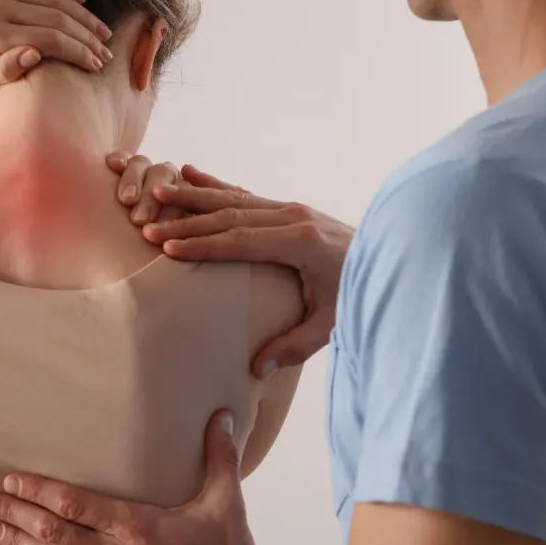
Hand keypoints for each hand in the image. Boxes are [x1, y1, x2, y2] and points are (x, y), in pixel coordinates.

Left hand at [0, 0, 112, 85]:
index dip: (78, 52)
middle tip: (105, 51)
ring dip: (81, 14)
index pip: (50, 40)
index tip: (96, 64)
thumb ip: (8, 70)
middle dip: (86, 36)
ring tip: (100, 31)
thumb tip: (37, 54)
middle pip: (56, 17)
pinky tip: (80, 1)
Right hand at [110, 158, 354, 369]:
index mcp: (300, 242)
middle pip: (230, 216)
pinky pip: (245, 194)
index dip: (202, 245)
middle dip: (187, 223)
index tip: (167, 249)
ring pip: (233, 199)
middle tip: (151, 229)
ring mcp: (291, 208)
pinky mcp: (289, 208)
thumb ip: (293, 347)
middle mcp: (294, 217)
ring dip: (194, 196)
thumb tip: (255, 371)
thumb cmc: (360, 292)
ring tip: (159, 191)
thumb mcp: (332, 325)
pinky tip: (190, 173)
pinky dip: (215, 184)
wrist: (394, 257)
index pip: (240, 241)